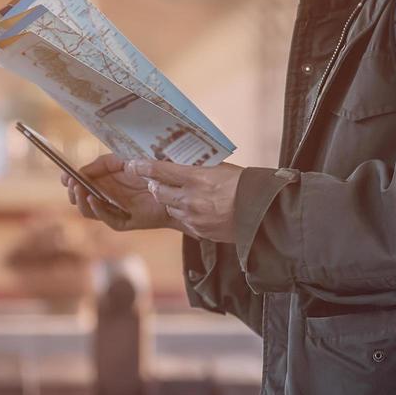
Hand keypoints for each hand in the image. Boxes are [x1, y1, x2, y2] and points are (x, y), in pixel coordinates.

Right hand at [61, 153, 173, 230]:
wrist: (171, 187)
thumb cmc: (148, 173)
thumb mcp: (121, 161)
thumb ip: (101, 164)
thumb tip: (81, 172)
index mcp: (103, 183)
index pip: (80, 185)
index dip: (70, 181)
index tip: (64, 177)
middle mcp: (105, 198)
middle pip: (80, 200)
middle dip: (74, 192)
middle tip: (72, 184)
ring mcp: (113, 211)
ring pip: (89, 211)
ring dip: (81, 201)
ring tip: (79, 189)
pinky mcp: (123, 222)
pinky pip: (106, 218)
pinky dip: (97, 209)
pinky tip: (93, 198)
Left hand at [126, 159, 242, 242]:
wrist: (263, 213)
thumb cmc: (245, 185)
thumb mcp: (221, 169)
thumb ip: (199, 169)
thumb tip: (182, 165)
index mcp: (196, 178)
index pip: (160, 170)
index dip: (143, 167)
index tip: (132, 164)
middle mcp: (190, 198)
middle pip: (159, 192)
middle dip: (156, 185)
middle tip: (156, 180)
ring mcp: (193, 217)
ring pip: (169, 207)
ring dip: (171, 200)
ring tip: (183, 194)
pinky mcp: (198, 230)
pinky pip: (183, 220)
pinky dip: (186, 214)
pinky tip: (199, 209)